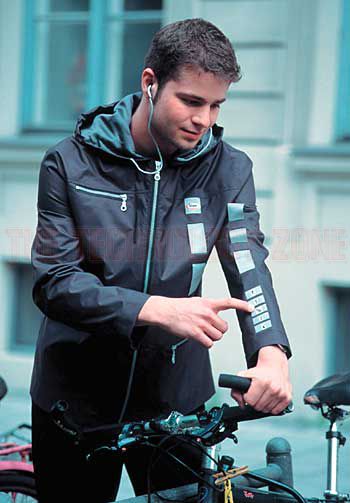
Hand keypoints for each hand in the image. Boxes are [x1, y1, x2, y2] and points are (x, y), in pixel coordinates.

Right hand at [137, 295, 253, 347]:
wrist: (165, 311)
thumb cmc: (179, 307)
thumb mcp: (197, 302)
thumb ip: (209, 307)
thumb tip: (217, 314)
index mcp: (209, 303)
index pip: (229, 302)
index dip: (242, 305)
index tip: (252, 308)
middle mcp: (207, 313)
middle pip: (224, 328)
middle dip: (219, 330)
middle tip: (209, 328)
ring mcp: (202, 323)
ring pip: (218, 337)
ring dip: (211, 337)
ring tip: (202, 332)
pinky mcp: (195, 333)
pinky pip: (209, 343)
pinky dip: (206, 343)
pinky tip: (199, 337)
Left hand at [231, 345, 291, 413]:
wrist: (274, 365)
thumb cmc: (260, 371)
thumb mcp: (243, 376)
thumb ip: (236, 390)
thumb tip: (241, 404)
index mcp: (262, 381)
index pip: (250, 401)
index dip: (247, 397)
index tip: (249, 392)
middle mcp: (273, 387)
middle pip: (258, 407)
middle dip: (255, 402)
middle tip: (256, 393)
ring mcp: (281, 393)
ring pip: (266, 410)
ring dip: (263, 405)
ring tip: (264, 394)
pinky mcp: (287, 397)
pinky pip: (276, 411)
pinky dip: (272, 407)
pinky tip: (270, 398)